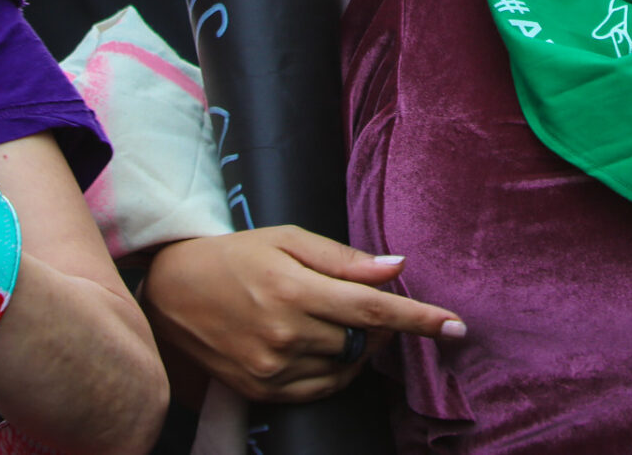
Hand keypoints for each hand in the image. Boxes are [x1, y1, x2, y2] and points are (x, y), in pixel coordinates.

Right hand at [142, 229, 465, 404]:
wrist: (174, 294)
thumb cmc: (238, 256)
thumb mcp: (289, 240)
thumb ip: (344, 258)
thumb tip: (396, 266)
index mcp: (293, 288)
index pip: (372, 308)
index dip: (419, 318)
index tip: (457, 325)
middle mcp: (284, 334)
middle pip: (363, 338)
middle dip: (378, 322)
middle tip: (361, 300)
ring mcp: (272, 368)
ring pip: (346, 365)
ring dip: (356, 345)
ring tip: (329, 317)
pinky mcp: (262, 391)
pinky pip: (322, 389)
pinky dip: (336, 370)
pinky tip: (322, 345)